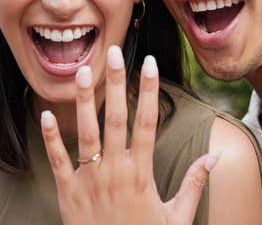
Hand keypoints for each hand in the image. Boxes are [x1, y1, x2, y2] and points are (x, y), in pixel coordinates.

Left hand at [40, 46, 219, 224]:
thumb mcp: (177, 217)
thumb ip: (195, 184)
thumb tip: (215, 156)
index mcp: (141, 174)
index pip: (146, 123)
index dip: (149, 91)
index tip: (151, 64)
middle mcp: (115, 172)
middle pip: (115, 119)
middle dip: (115, 83)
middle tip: (113, 53)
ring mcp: (89, 182)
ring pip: (85, 134)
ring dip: (83, 102)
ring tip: (82, 72)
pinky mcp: (68, 194)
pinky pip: (57, 162)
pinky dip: (51, 139)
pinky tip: (46, 115)